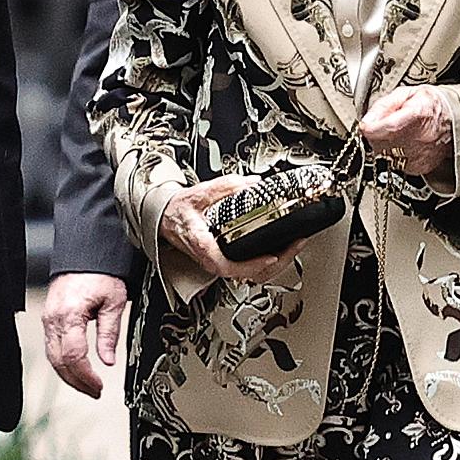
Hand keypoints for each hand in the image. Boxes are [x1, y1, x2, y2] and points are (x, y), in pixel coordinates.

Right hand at [42, 272, 128, 398]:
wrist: (84, 253)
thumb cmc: (100, 272)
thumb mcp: (114, 301)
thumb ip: (110, 332)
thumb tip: (108, 360)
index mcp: (70, 314)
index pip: (74, 355)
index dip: (86, 376)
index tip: (98, 386)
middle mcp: (54, 318)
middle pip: (59, 361)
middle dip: (76, 381)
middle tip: (95, 391)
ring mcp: (48, 318)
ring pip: (52, 357)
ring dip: (68, 375)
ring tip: (87, 385)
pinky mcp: (49, 318)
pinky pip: (51, 347)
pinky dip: (63, 362)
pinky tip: (75, 369)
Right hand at [160, 176, 308, 285]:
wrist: (166, 219)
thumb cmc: (178, 212)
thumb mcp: (198, 194)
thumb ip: (225, 187)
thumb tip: (250, 183)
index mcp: (203, 245)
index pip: (227, 265)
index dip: (251, 265)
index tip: (270, 256)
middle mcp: (211, 259)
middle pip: (246, 275)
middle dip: (275, 263)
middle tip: (294, 246)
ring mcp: (218, 263)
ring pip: (249, 276)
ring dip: (274, 265)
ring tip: (291, 248)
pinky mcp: (223, 262)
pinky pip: (247, 271)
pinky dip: (266, 264)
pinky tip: (277, 252)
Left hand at [360, 85, 451, 175]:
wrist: (453, 122)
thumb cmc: (430, 105)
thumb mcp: (406, 93)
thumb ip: (384, 105)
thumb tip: (367, 120)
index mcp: (419, 114)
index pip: (389, 127)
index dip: (372, 127)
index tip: (365, 125)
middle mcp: (421, 138)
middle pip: (382, 143)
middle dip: (375, 134)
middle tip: (381, 124)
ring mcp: (421, 155)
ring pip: (385, 155)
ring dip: (382, 145)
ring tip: (395, 133)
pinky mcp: (419, 167)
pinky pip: (394, 163)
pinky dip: (393, 154)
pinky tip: (402, 143)